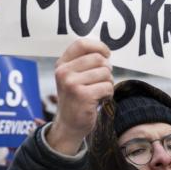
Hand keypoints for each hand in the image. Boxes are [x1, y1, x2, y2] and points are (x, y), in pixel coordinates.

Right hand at [47, 39, 113, 154]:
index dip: (98, 46)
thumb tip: (105, 51)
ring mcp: (72, 84)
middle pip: (98, 59)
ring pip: (105, 73)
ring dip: (108, 83)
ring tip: (99, 92)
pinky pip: (107, 87)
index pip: (81, 43)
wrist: (69, 125)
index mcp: (62, 65)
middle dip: (106, 69)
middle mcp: (64, 72)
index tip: (107, 54)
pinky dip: (108, 94)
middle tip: (102, 81)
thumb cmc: (76, 99)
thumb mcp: (73, 78)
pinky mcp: (83, 96)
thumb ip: (84, 62)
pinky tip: (100, 100)